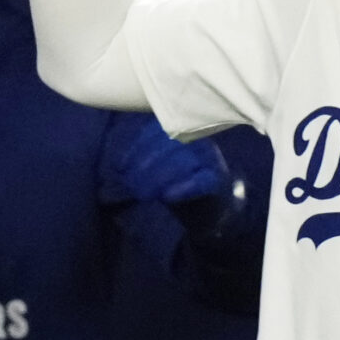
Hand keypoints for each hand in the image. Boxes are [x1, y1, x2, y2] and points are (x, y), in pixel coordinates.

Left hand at [100, 113, 226, 206]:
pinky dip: (184, 188)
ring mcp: (211, 160)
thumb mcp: (161, 167)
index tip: (121, 167)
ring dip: (160, 177)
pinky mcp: (219, 182)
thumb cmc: (181, 183)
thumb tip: (120, 165)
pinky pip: (203, 181)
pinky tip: (167, 197)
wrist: (212, 208)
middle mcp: (199, 141)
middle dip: (146, 164)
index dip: (137, 147)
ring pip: (186, 161)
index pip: (158, 131)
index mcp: (183, 133)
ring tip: (143, 193)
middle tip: (131, 184)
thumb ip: (145, 160)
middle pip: (171, 145)